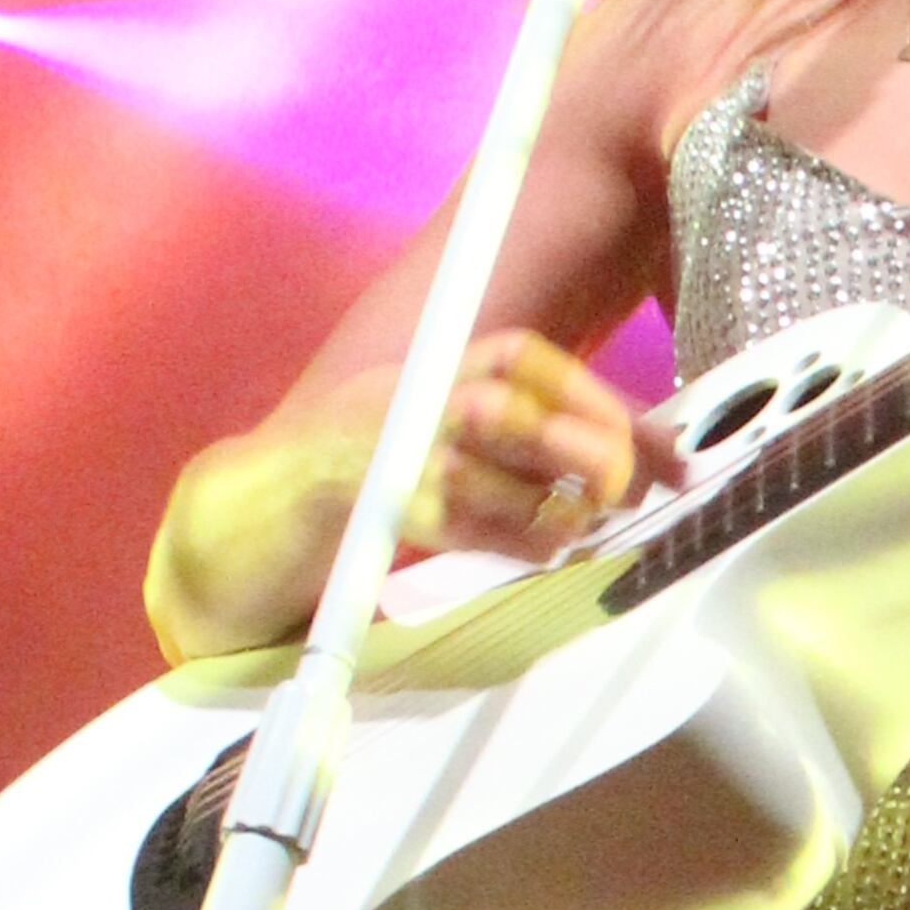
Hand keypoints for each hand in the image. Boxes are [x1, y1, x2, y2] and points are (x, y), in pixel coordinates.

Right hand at [152, 329, 684, 658]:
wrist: (248, 514)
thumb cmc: (359, 482)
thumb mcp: (438, 443)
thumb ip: (515, 448)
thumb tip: (624, 474)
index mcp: (432, 370)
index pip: (525, 361)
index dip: (597, 399)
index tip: (661, 452)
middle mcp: (412, 395)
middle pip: (513, 402)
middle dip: (584, 444)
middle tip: (626, 490)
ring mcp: (386, 446)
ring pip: (488, 453)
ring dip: (551, 496)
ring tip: (582, 526)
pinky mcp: (365, 501)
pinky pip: (452, 512)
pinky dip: (507, 533)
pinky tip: (539, 549)